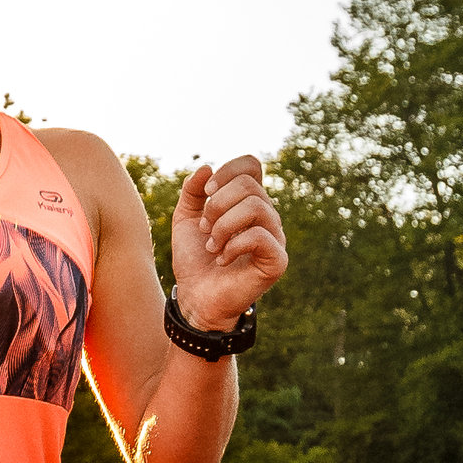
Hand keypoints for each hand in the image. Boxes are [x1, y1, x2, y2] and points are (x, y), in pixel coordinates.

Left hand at [172, 153, 287, 327]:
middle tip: (205, 229)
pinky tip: (223, 260)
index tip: (207, 192)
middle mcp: (267, 215)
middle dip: (217, 204)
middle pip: (249, 185)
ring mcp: (275, 237)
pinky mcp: (278, 260)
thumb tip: (207, 166)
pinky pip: (259, 236)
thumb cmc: (194, 258)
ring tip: (212, 245)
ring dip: (223, 226)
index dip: (227, 171)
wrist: (195, 297)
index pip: (251, 165)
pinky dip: (233, 246)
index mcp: (249, 201)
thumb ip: (193, 190)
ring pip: (255, 207)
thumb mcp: (185, 218)